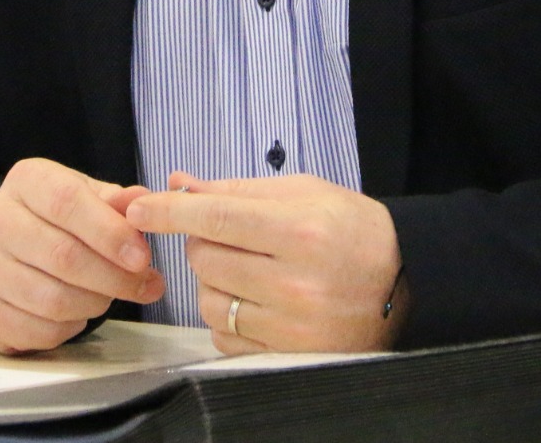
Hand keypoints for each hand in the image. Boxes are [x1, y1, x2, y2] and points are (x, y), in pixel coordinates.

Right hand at [0, 158, 164, 353]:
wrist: (7, 243)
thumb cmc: (58, 218)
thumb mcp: (88, 196)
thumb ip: (117, 203)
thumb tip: (143, 203)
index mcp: (25, 180)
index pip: (67, 204)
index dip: (110, 233)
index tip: (142, 258)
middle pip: (62, 256)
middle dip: (113, 277)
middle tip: (143, 285)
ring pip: (51, 300)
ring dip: (94, 304)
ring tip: (109, 295)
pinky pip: (35, 330)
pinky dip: (68, 329)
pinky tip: (78, 313)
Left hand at [125, 172, 406, 354]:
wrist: (402, 281)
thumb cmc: (350, 229)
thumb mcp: (302, 193)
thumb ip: (236, 190)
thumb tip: (179, 184)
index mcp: (300, 231)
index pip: (216, 219)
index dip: (170, 212)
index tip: (138, 207)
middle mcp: (295, 282)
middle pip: (205, 259)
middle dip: (202, 241)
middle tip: (232, 236)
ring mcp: (290, 327)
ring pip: (208, 300)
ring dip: (212, 280)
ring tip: (247, 268)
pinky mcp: (285, 357)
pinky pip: (223, 336)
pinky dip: (226, 315)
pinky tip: (255, 299)